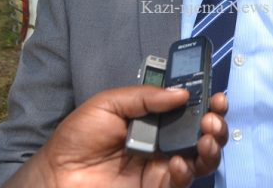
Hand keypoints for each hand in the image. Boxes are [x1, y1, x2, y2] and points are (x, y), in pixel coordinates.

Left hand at [5, 86, 228, 187]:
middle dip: (215, 123)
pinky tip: (177, 163)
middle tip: (212, 118)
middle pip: (202, 132)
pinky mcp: (158, 187)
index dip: (206, 102)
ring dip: (211, 146)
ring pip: (202, 158)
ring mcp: (162, 166)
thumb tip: (182, 93)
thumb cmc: (77, 137)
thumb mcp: (108, 104)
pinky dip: (187, 171)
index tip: (216, 96)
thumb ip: (145, 97)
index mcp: (155, 119)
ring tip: (206, 138)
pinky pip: (183, 181)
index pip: (190, 108)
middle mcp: (164, 141)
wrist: (56, 176)